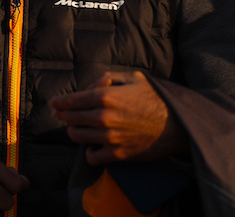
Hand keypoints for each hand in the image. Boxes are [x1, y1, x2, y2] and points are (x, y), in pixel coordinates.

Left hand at [49, 71, 186, 164]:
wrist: (179, 124)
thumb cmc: (156, 98)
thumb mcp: (133, 78)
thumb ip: (107, 78)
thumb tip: (90, 86)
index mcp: (105, 96)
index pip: (70, 101)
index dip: (59, 102)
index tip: (54, 103)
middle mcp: (104, 117)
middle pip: (70, 119)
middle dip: (64, 115)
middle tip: (64, 114)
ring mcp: (110, 137)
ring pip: (77, 137)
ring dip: (75, 131)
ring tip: (80, 128)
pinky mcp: (119, 154)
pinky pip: (92, 156)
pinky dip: (89, 151)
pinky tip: (94, 144)